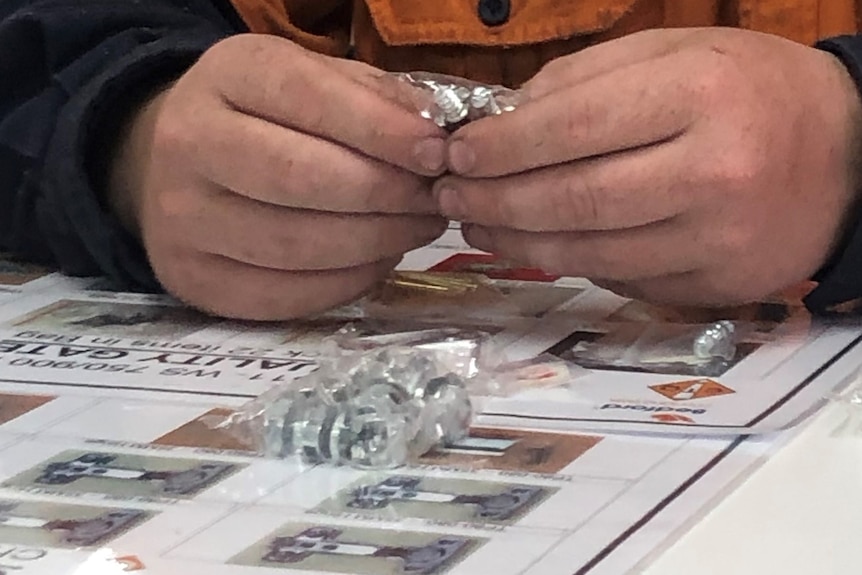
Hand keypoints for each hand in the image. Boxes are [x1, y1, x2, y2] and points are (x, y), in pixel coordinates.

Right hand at [108, 34, 448, 319]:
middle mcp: (190, 143)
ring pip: (296, 244)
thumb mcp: (311, 79)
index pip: (309, 98)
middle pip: (300, 177)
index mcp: (228, 75)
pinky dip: (348, 282)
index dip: (382, 130)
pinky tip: (379, 261)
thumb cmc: (264, 117)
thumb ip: (371, 97)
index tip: (437, 154)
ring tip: (416, 228)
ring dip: (376, 242)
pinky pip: (285, 294)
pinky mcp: (193, 278)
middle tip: (434, 200)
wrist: (172, 163)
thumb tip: (434, 137)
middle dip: (385, 193)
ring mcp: (181, 218)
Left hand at [436, 28, 861, 305]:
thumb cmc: (752, 91)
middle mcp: (713, 171)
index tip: (458, 154)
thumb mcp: (676, 53)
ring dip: (518, 241)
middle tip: (451, 196)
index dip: (503, 147)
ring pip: (590, 251)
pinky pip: (621, 278)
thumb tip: (503, 120)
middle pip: (574, 198)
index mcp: (701, 94)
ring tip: (478, 224)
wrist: (847, 156)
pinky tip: (536, 245)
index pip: (574, 128)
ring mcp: (718, 238)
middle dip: (496, 201)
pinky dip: (569, 262)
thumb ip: (586, 78)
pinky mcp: (717, 283)